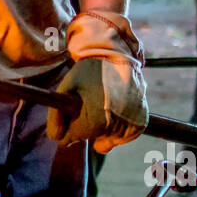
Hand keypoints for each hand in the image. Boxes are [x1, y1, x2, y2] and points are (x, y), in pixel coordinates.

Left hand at [45, 10, 147, 153]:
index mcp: (93, 122)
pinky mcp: (140, 124)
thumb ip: (55, 117)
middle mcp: (115, 128)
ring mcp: (130, 127)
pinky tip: (115, 110)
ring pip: (107, 140)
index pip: (71, 138)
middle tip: (88, 103)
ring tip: (102, 104)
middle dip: (84, 125)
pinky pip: (124, 137)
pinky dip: (118, 129)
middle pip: (89, 139)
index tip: (72, 109)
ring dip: (102, 129)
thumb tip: (58, 139)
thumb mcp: (65, 89)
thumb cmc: (88, 72)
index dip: (67, 123)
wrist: (117, 56)